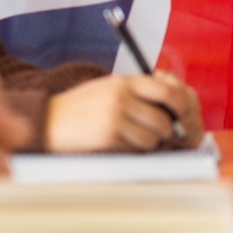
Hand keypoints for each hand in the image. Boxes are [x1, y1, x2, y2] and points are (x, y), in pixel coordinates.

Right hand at [44, 73, 201, 152]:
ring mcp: (115, 118)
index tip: (183, 116)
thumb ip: (137, 93)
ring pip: (153, 137)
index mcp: (124, 82)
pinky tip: (119, 144)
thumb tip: (173, 108)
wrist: (48, 121)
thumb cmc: (82, 107)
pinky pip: (136, 149)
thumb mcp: (109, 89)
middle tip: (165, 135)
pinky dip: (134, 151)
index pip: (167, 90)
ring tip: (132, 139)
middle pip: (164, 118)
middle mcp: (121, 97)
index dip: (181, 105)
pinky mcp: (108, 138)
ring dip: (149, 143)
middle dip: (168, 130)